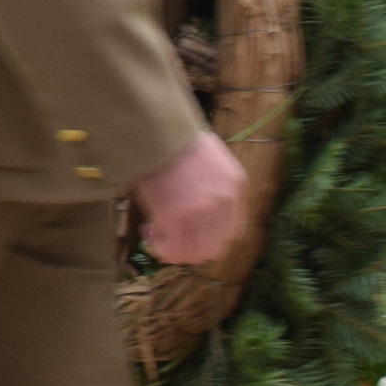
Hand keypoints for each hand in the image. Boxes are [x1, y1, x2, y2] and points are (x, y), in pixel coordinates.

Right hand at [133, 130, 247, 264]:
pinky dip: (159, 245)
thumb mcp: (214, 162)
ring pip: (192, 255)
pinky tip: (148, 229)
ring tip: (157, 233)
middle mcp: (224, 203)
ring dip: (173, 249)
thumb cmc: (177, 141)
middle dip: (190, 249)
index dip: (209, 239)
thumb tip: (200, 217)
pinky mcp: (176, 217)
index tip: (192, 235)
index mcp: (237, 187)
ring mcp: (202, 213)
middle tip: (171, 237)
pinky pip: (171, 248)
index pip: (232, 232)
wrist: (157, 130)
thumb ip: (216, 189)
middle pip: (213, 249)